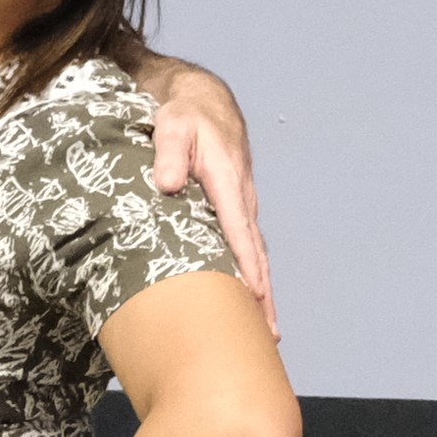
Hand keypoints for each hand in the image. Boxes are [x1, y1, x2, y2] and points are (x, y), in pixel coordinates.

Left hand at [139, 61, 277, 338]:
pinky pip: (246, 249)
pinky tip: (249, 303)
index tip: (253, 297)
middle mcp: (241, 200)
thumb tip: (168, 183)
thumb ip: (168, 151)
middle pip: (256, 254)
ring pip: (254, 256)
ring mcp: (240, 208)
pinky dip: (251, 277)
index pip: (238, 231)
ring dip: (261, 293)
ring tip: (265, 333)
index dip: (246, 265)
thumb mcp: (171, 125)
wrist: (203, 102)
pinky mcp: (234, 213)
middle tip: (268, 335)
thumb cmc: (184, 116)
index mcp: (227, 182)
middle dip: (263, 295)